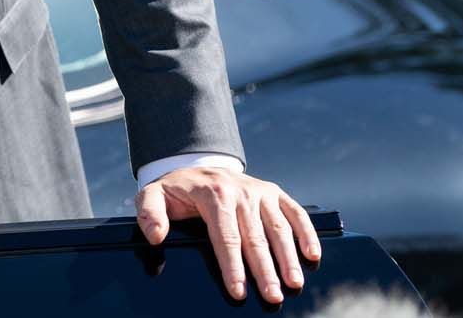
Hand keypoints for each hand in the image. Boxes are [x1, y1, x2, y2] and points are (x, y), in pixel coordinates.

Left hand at [136, 166, 319, 304]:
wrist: (197, 166)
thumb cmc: (176, 190)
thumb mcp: (153, 195)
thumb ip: (149, 213)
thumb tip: (156, 236)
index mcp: (212, 195)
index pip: (224, 236)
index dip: (232, 265)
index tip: (238, 290)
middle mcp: (240, 192)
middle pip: (254, 237)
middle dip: (264, 270)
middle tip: (273, 296)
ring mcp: (260, 192)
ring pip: (278, 228)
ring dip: (288, 257)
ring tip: (293, 283)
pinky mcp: (274, 193)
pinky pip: (295, 212)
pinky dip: (307, 232)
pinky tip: (312, 255)